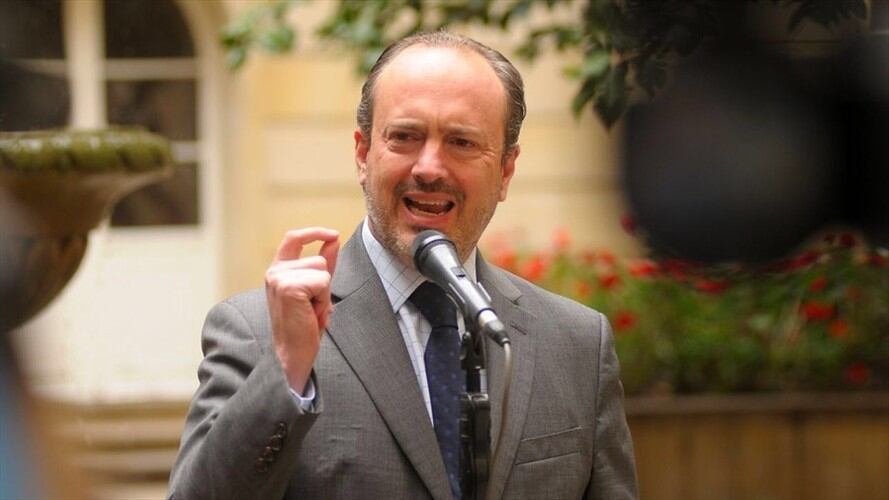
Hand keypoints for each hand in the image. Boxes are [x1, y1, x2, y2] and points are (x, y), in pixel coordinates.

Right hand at [265, 227, 339, 393]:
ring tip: (311, 312)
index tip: (332, 234)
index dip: (314, 233)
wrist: (292, 355)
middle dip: (324, 285)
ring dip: (324, 295)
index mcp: (277, 271)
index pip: (293, 239)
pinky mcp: (289, 287)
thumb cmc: (303, 326)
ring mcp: (279, 278)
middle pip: (318, 260)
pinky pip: (322, 282)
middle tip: (312, 308)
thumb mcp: (316, 291)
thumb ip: (324, 264)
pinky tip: (311, 315)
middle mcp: (274, 272)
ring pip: (321, 271)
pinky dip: (323, 300)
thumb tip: (333, 239)